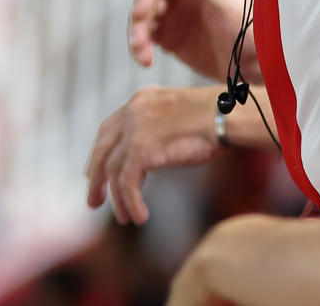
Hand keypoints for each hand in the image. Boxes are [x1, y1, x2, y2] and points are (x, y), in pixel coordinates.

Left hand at [84, 85, 222, 224]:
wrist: (225, 114)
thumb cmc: (216, 117)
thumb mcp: (179, 116)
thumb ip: (159, 129)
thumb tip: (151, 156)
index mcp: (141, 100)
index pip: (109, 128)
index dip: (100, 152)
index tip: (95, 172)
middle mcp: (132, 112)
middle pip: (103, 149)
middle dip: (97, 177)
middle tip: (94, 201)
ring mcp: (134, 130)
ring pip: (114, 171)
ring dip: (118, 199)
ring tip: (125, 219)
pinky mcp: (141, 149)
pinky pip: (128, 183)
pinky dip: (132, 203)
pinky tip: (141, 217)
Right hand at [129, 0, 245, 79]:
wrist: (258, 62)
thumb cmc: (249, 28)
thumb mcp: (229, 5)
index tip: (140, 13)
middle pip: (147, 1)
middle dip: (138, 21)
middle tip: (138, 42)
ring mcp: (174, 19)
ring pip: (144, 22)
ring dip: (137, 37)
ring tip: (143, 58)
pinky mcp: (171, 40)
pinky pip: (147, 41)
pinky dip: (142, 50)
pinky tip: (146, 62)